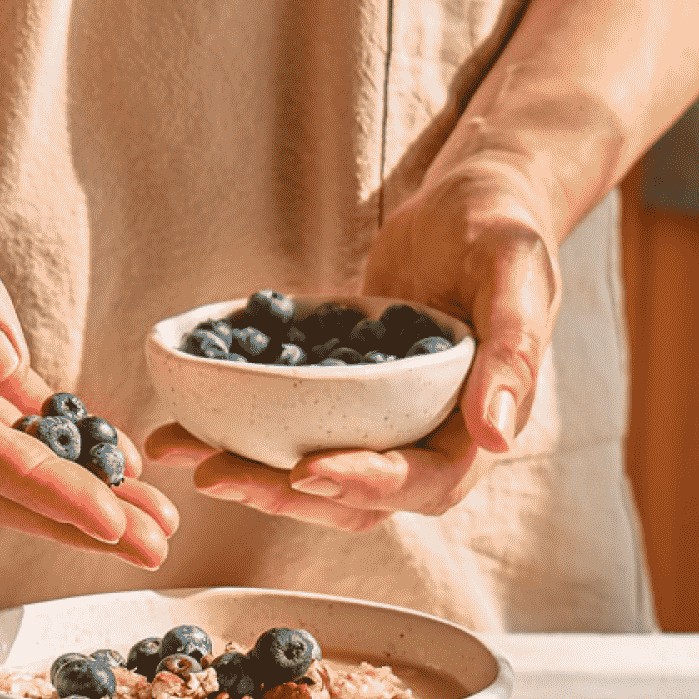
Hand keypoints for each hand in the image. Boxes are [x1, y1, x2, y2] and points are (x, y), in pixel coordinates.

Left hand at [146, 163, 559, 530]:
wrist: (470, 200)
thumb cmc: (504, 229)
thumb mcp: (516, 274)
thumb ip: (512, 351)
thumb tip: (497, 434)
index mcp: (474, 430)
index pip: (421, 482)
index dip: (365, 485)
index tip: (307, 471)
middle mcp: (425, 441)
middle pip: (353, 497)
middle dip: (283, 493)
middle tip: (216, 473)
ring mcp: (379, 424)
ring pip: (311, 473)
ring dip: (249, 472)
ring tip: (181, 451)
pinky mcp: (341, 398)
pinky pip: (290, 426)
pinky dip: (239, 428)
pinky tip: (184, 418)